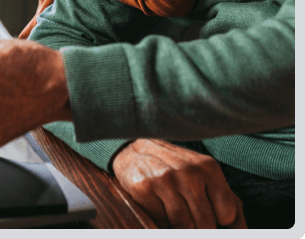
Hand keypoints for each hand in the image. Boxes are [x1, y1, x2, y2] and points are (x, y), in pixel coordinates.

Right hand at [112, 139, 246, 228]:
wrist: (135, 149)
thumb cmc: (176, 168)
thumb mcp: (205, 176)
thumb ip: (229, 202)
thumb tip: (244, 231)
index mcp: (208, 168)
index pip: (227, 214)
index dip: (218, 221)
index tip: (209, 214)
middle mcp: (189, 172)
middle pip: (206, 225)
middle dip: (199, 226)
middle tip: (189, 213)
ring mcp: (166, 180)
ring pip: (185, 227)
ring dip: (181, 226)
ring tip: (175, 211)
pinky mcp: (145, 188)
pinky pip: (161, 223)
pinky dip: (162, 222)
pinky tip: (160, 206)